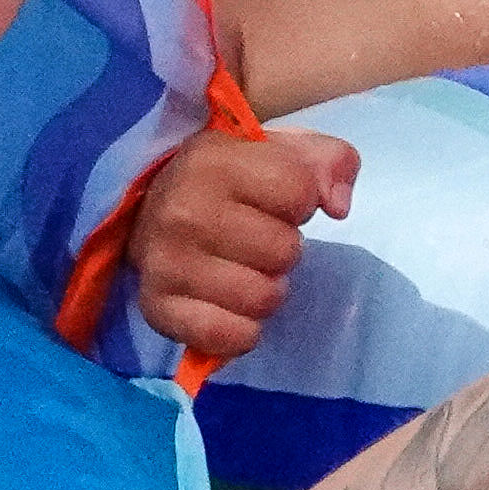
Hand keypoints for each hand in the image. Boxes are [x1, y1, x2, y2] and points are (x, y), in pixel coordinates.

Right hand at [130, 128, 356, 365]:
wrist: (150, 211)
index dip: (299, 201)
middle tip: (254, 242)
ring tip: (241, 272)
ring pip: (263, 298)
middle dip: (282, 250)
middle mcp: (181, 211)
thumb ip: (329, 160)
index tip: (272, 202)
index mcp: (211, 161)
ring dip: (264, 292)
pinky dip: (240, 332)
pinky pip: (230, 337)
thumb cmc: (227, 182)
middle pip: (285, 251)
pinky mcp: (156, 308)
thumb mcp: (281, 152)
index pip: (300, 192)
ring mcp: (164, 262)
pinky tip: (228, 308)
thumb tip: (337, 205)